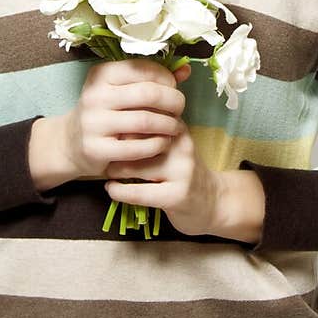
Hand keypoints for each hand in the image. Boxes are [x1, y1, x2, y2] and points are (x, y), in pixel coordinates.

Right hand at [63, 57, 190, 179]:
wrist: (71, 142)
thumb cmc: (106, 111)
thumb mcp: (122, 90)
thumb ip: (154, 79)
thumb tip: (186, 69)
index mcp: (101, 74)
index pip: (144, 69)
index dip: (167, 78)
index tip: (174, 88)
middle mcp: (95, 96)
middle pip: (149, 94)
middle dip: (173, 101)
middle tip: (180, 109)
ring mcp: (93, 123)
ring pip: (146, 121)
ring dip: (169, 125)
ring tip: (175, 127)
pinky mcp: (96, 149)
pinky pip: (138, 147)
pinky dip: (157, 145)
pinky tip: (163, 143)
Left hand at [102, 114, 222, 237]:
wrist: (213, 202)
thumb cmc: (182, 171)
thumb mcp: (171, 145)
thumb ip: (149, 130)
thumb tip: (111, 118)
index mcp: (178, 128)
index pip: (141, 115)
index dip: (119, 124)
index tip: (106, 132)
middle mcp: (181, 146)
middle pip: (134, 139)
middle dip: (114, 147)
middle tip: (104, 153)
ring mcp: (182, 171)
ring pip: (133, 165)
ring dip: (114, 170)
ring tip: (108, 172)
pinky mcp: (176, 195)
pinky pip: (137, 192)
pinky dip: (118, 191)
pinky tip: (112, 189)